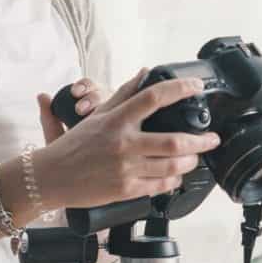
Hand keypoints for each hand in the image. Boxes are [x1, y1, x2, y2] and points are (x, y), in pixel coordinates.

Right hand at [33, 74, 218, 208]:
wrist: (50, 178)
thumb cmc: (71, 146)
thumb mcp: (95, 114)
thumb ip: (122, 93)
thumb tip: (143, 72)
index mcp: (116, 120)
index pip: (153, 98)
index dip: (179, 89)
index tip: (197, 86)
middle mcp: (123, 144)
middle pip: (173, 141)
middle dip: (201, 141)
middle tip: (212, 138)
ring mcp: (126, 169)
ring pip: (172, 166)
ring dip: (190, 161)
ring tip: (195, 157)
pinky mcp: (126, 190)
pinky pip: (160, 186)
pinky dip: (174, 180)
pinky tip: (176, 175)